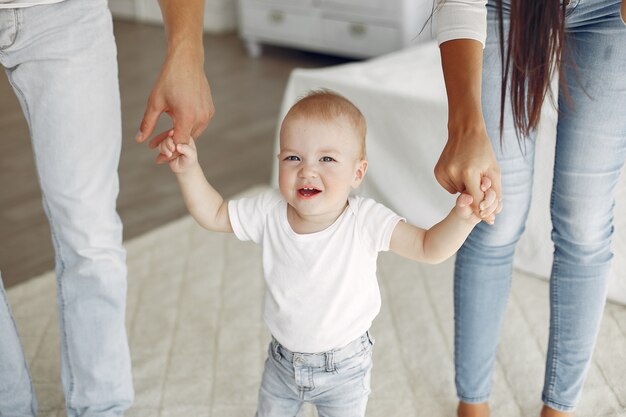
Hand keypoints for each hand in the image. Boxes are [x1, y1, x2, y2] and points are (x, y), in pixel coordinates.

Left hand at [136, 46, 214, 163]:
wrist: (187, 61)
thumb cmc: (169, 79)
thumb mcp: (155, 102)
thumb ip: (147, 124)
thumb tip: (139, 140)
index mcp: (186, 117)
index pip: (179, 144)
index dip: (168, 152)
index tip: (158, 157)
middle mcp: (201, 117)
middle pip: (186, 140)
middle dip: (172, 144)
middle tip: (157, 144)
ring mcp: (208, 114)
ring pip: (193, 133)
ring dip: (180, 134)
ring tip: (167, 129)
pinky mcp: (210, 110)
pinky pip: (199, 125)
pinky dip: (188, 126)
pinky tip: (177, 119)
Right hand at [159, 136, 198, 173]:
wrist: (185, 169)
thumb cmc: (190, 160)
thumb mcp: (191, 155)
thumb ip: (186, 149)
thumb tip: (178, 146)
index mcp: (185, 136)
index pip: (178, 131)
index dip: (173, 132)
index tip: (171, 134)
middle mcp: (177, 138)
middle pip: (168, 136)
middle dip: (168, 143)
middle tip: (172, 149)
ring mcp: (171, 143)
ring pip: (163, 142)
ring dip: (164, 148)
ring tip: (170, 155)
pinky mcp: (166, 149)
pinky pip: (160, 147)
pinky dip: (162, 151)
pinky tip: (167, 156)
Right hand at [434, 127, 501, 219]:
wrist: (465, 132)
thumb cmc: (483, 151)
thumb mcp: (494, 171)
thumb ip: (495, 194)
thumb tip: (491, 216)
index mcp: (469, 172)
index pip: (477, 201)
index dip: (484, 211)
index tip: (489, 219)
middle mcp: (453, 173)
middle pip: (467, 198)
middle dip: (476, 196)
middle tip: (481, 184)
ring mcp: (443, 173)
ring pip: (458, 194)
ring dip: (466, 188)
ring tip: (469, 171)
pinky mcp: (438, 173)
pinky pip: (450, 188)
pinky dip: (457, 184)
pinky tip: (459, 170)